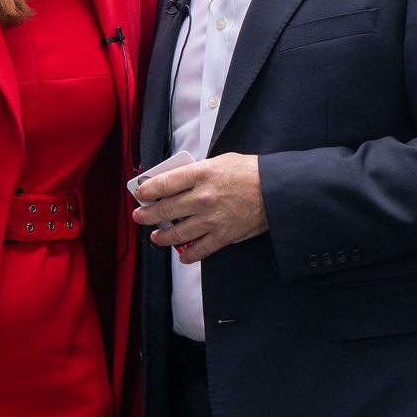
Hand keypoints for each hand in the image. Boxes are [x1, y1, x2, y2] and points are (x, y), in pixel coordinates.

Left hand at [134, 153, 267, 262]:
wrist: (276, 190)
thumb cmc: (250, 172)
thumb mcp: (219, 161)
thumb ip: (197, 172)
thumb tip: (177, 182)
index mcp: (200, 174)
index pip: (163, 183)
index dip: (147, 190)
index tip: (140, 194)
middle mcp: (202, 197)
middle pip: (164, 209)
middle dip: (147, 215)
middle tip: (140, 216)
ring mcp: (211, 219)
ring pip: (176, 233)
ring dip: (162, 236)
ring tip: (156, 236)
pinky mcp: (222, 236)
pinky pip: (198, 250)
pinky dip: (188, 255)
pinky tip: (182, 254)